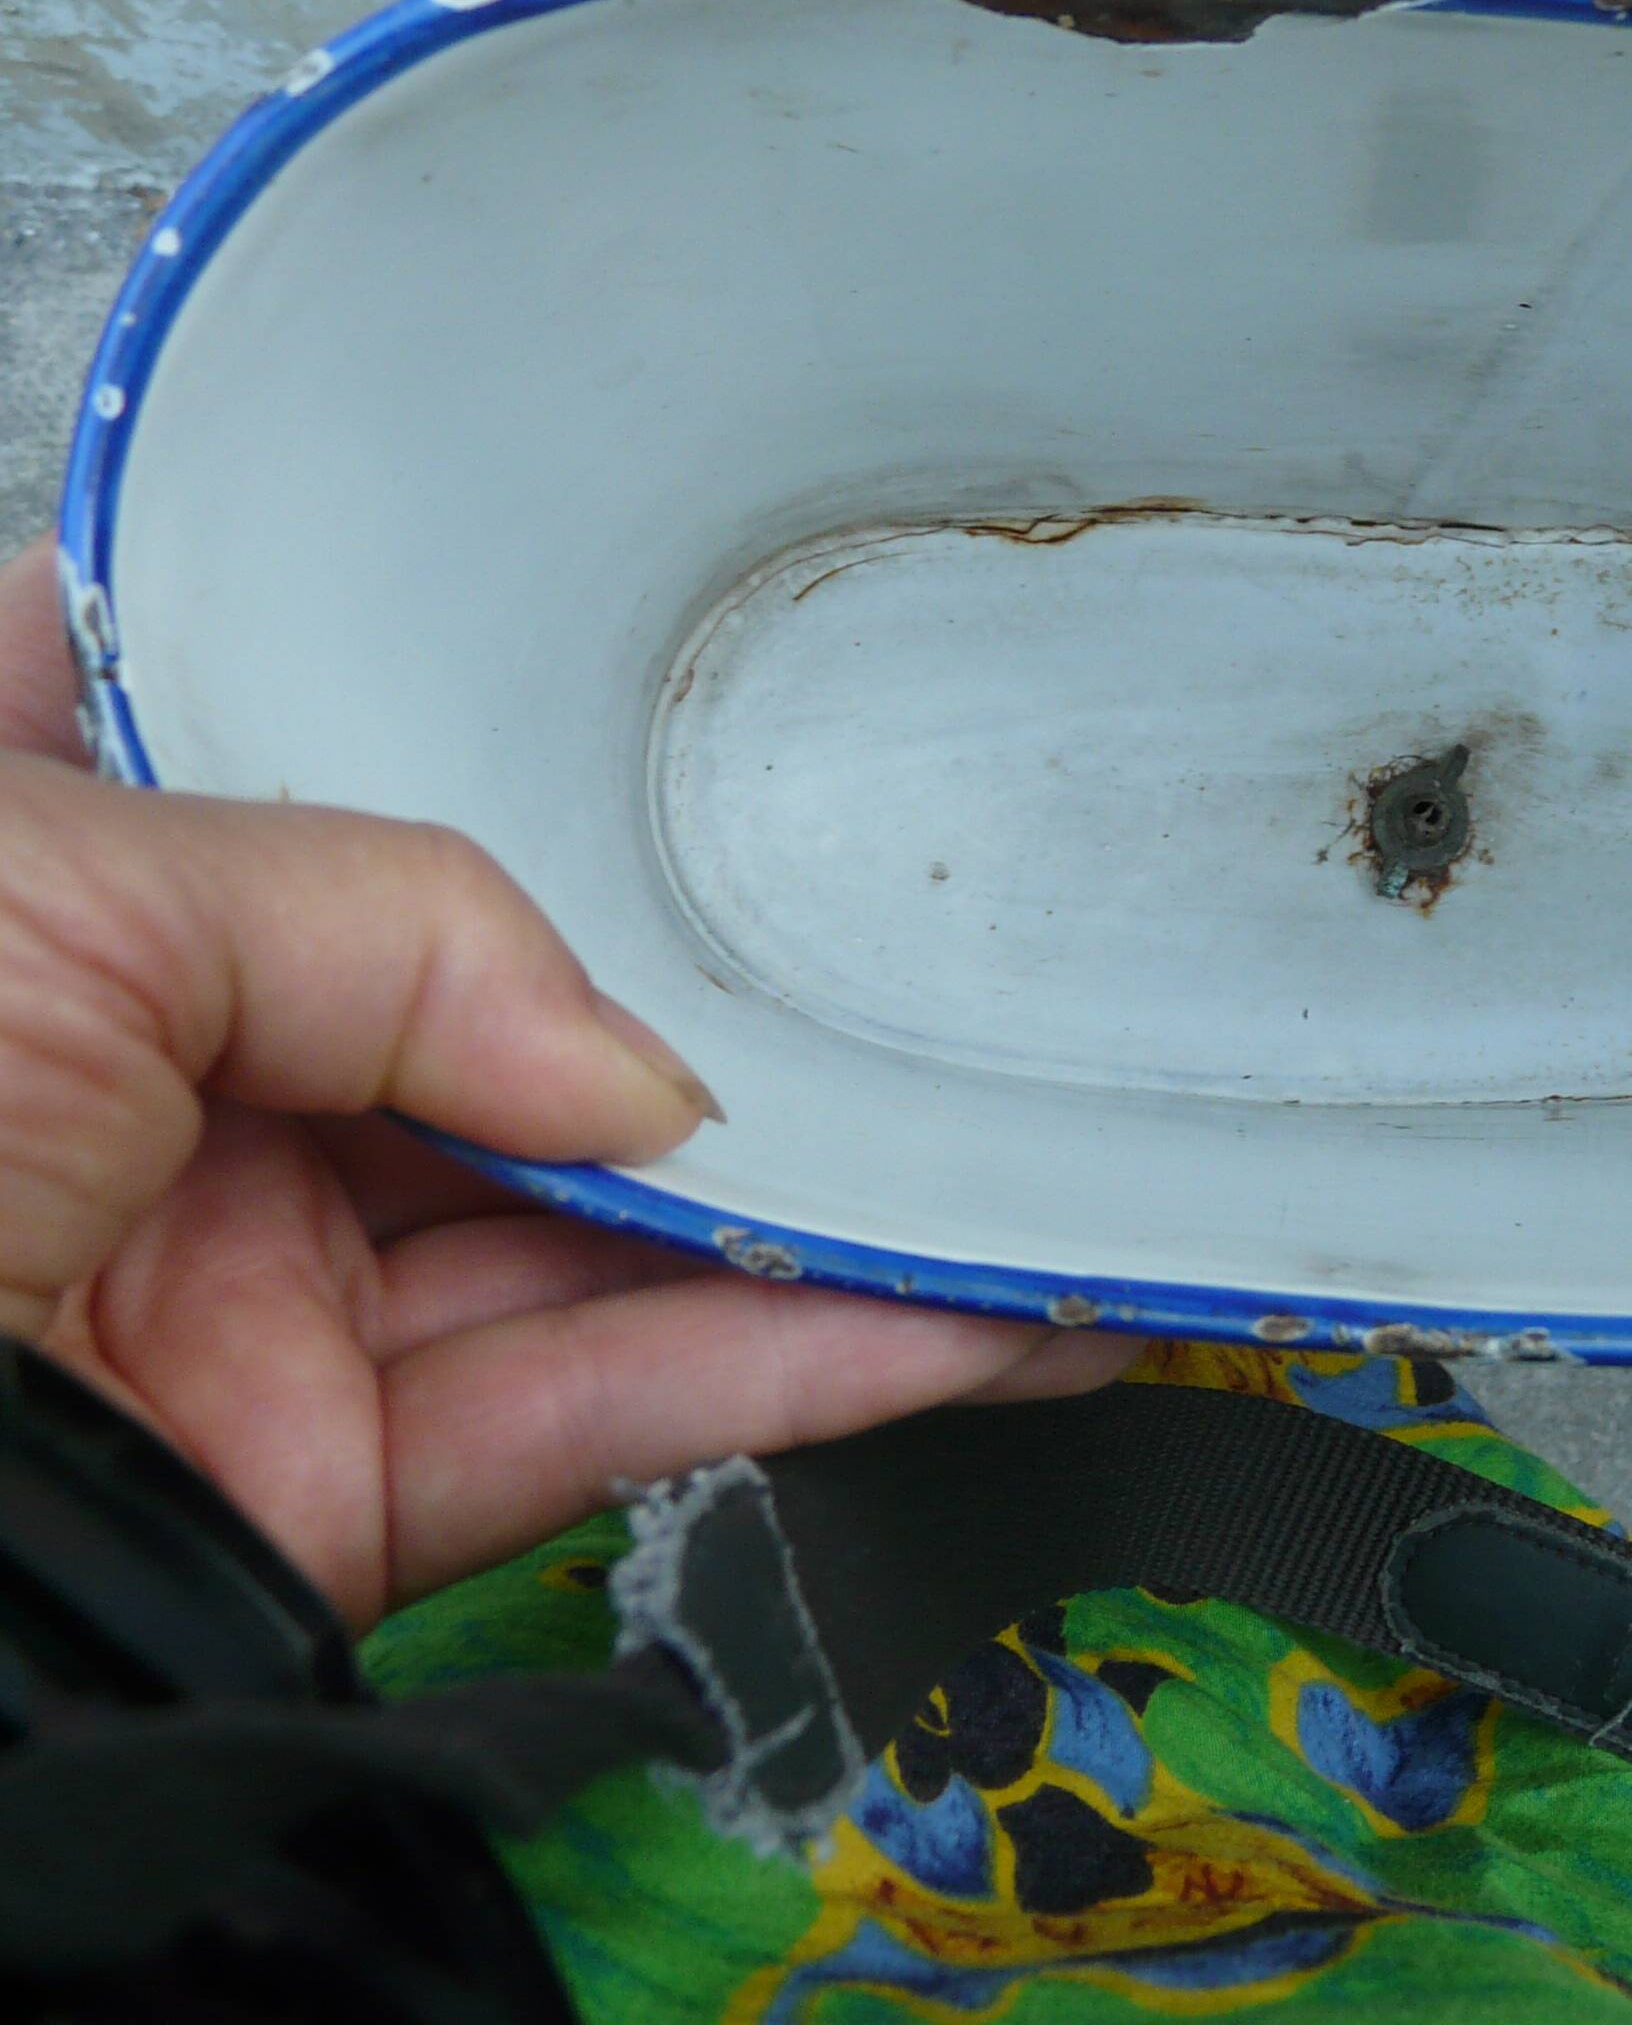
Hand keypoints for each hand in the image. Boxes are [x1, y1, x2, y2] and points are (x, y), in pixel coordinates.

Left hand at [0, 539, 1132, 1628]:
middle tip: (898, 938)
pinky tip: (977, 1315)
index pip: (250, 756)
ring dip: (821, 1202)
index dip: (423, 692)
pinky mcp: (328, 1485)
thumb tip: (651, 1087)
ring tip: (1025, 1150)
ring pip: (587, 1231)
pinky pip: (604, 1414)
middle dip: (701, 986)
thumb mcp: (58, 889)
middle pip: (485, 1012)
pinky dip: (806, 1368)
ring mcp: (246, 1291)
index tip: (622, 654)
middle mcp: (146, 1077)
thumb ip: (400, 926)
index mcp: (32, 882)